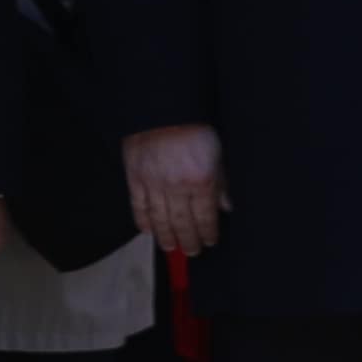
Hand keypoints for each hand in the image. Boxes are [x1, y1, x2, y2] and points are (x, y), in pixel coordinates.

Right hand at [120, 123, 221, 261]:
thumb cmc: (193, 128)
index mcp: (200, 180)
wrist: (162, 109)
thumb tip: (226, 205)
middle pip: (182, 222)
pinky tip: (146, 230)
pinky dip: (142, 220)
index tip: (209, 241)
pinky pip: (138, 204)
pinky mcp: (134, 176)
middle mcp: (176, 186)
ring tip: (170, 246)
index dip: (208, 232)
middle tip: (191, 251)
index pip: (205, 216)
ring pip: (159, 218)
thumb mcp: (217, 154)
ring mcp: (153, 182)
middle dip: (188, 240)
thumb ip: (222, 182)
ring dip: (165, 236)